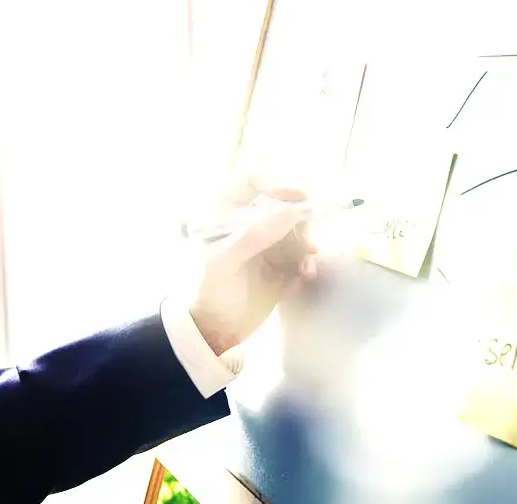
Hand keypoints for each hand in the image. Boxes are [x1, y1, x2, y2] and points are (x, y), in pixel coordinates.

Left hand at [187, 177, 318, 355]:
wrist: (213, 332)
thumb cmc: (207, 292)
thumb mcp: (223, 262)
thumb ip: (254, 235)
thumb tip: (290, 212)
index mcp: (224, 214)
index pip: (252, 184)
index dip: (277, 186)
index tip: (301, 198)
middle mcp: (246, 225)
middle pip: (282, 207)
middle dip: (300, 223)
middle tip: (309, 244)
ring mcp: (264, 245)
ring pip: (295, 233)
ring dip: (305, 248)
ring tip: (306, 269)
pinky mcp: (278, 267)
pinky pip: (299, 258)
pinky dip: (303, 268)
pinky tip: (299, 283)